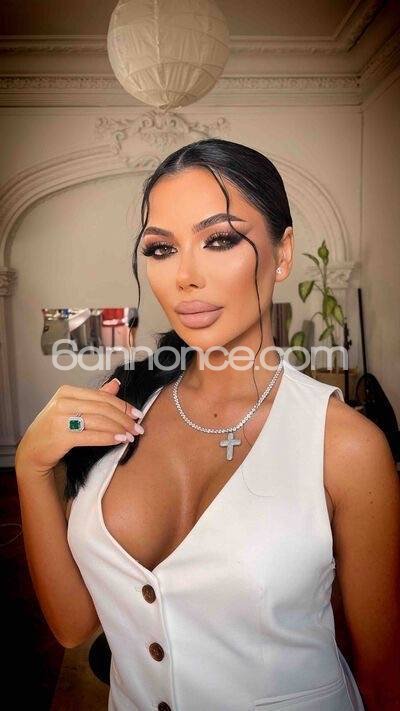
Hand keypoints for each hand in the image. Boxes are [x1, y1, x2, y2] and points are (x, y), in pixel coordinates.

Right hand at [15, 378, 144, 474]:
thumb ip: (95, 396)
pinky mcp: (61, 436)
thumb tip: (116, 383)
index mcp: (66, 391)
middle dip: (124, 418)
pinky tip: (119, 440)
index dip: (123, 405)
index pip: (102, 396)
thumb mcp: (73, 408)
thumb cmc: (55, 428)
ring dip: (119, 429)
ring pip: (99, 421)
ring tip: (131, 435)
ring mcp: (60, 419)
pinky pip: (91, 436)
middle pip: (102, 408)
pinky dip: (108, 438)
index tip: (137, 414)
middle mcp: (62, 402)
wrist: (32, 450)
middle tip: (138, 427)